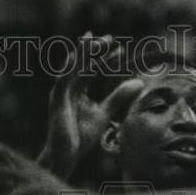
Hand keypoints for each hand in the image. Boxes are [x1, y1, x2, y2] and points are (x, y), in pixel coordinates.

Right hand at [39, 32, 138, 177]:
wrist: (66, 156)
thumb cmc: (81, 137)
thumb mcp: (105, 113)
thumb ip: (119, 97)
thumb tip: (139, 82)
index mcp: (78, 90)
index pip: (92, 69)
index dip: (106, 59)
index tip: (121, 51)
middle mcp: (68, 88)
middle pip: (81, 63)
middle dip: (94, 49)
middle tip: (110, 38)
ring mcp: (60, 93)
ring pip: (71, 67)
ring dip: (82, 53)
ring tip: (93, 39)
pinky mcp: (56, 101)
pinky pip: (63, 80)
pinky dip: (70, 67)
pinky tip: (78, 57)